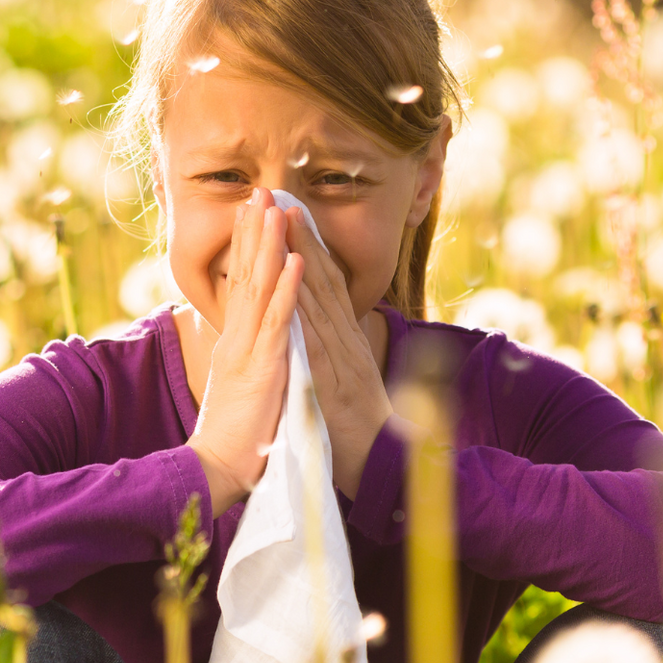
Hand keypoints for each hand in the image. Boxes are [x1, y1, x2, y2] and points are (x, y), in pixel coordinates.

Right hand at [185, 190, 304, 515]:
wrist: (218, 469)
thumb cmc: (235, 436)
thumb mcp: (241, 386)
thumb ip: (246, 358)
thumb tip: (249, 340)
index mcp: (235, 342)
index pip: (241, 284)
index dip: (248, 246)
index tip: (253, 212)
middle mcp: (237, 338)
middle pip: (246, 274)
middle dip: (253, 231)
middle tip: (259, 191)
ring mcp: (249, 350)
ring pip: (260, 287)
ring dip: (269, 246)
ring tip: (275, 209)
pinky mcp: (263, 367)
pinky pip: (278, 322)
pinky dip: (287, 289)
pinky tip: (295, 260)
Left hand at [283, 206, 392, 498]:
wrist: (381, 467)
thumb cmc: (356, 427)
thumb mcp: (343, 379)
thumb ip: (332, 351)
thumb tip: (320, 328)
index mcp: (344, 339)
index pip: (324, 283)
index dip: (306, 246)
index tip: (287, 211)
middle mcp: (345, 339)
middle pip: (321, 278)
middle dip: (300, 236)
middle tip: (280, 195)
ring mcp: (341, 357)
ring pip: (319, 299)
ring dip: (301, 257)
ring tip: (283, 220)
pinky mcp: (333, 382)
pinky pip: (316, 340)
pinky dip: (305, 309)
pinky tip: (292, 284)